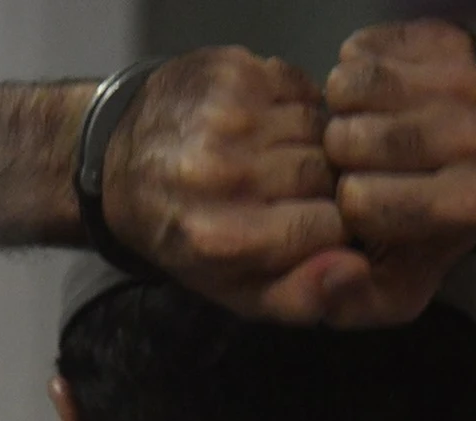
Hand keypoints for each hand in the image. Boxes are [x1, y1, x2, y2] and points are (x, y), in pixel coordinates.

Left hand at [102, 46, 361, 320]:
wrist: (120, 165)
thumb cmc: (189, 238)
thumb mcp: (241, 292)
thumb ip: (302, 296)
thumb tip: (356, 267)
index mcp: (224, 236)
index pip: (333, 228)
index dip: (333, 230)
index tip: (312, 229)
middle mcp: (220, 172)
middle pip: (328, 176)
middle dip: (323, 187)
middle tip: (291, 193)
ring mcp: (223, 114)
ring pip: (321, 128)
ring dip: (314, 144)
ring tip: (280, 158)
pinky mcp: (228, 70)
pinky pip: (303, 87)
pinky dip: (298, 106)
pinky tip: (270, 125)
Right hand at [323, 19, 475, 326]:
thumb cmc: (434, 225)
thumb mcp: (396, 286)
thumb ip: (354, 302)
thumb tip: (329, 273)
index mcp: (471, 206)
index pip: (362, 199)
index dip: (347, 203)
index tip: (361, 201)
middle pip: (354, 138)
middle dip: (339, 152)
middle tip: (355, 160)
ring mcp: (471, 81)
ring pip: (355, 85)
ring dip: (340, 107)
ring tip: (362, 125)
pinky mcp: (451, 38)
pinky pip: (365, 46)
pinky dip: (355, 68)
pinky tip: (377, 95)